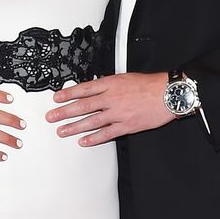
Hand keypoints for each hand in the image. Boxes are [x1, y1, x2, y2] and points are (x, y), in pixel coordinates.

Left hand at [45, 73, 172, 146]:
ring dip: (74, 127)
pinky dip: (93, 138)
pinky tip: (83, 141)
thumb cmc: (149, 85)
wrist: (167, 94)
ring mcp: (118, 113)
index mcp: (111, 84)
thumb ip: (108, 84)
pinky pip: (106, 134)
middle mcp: (112, 98)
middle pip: (83, 106)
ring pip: (91, 121)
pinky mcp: (127, 126)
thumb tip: (93, 89)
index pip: (84, 89)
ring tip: (62, 131)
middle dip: (64, 112)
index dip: (68, 94)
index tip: (56, 98)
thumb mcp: (125, 78)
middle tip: (51, 117)